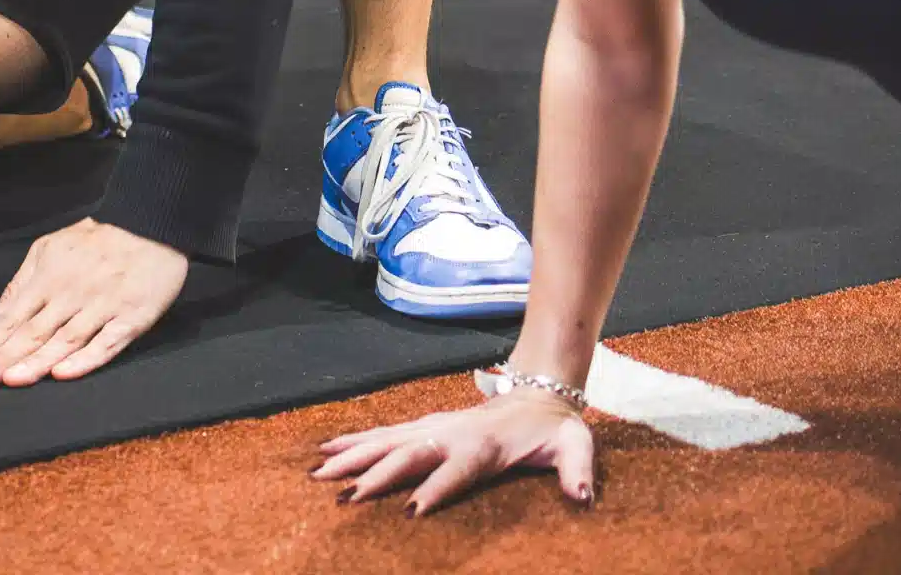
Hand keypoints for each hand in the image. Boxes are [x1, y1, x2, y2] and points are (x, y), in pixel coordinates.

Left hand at [0, 218, 188, 387]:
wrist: (150, 223)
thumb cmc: (96, 240)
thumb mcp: (49, 251)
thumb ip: (18, 288)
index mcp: (49, 278)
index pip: (12, 319)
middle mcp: (72, 295)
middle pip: (33, 333)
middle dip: (3, 358)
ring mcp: (103, 307)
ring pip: (65, 340)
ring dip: (37, 362)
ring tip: (11, 380)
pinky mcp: (132, 317)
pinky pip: (107, 342)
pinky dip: (86, 359)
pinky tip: (64, 373)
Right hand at [313, 389, 596, 516]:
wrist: (539, 390)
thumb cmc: (556, 427)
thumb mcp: (575, 445)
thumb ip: (578, 470)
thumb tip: (583, 498)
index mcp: (485, 445)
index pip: (457, 469)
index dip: (436, 488)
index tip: (411, 509)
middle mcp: (452, 434)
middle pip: (409, 454)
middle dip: (376, 474)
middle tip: (344, 496)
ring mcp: (435, 427)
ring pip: (387, 441)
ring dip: (353, 456)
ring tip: (317, 472)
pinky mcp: (426, 426)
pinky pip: (384, 434)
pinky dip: (354, 441)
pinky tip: (325, 451)